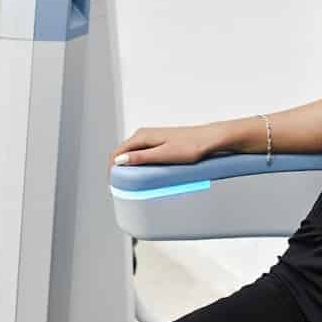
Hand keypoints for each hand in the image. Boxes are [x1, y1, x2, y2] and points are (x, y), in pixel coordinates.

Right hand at [107, 124, 222, 175]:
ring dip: (128, 166)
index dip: (111, 169)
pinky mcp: (160, 142)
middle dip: (118, 169)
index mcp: (142, 136)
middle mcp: (144, 135)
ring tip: (131, 181)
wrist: (209, 139)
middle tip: (120, 186)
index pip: (116, 153)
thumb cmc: (191, 145)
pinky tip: (145, 172)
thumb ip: (141, 158)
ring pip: (132, 153)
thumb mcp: (163, 155)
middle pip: (123, 153)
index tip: (113, 184)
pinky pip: (142, 153)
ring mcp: (152, 138)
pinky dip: (139, 163)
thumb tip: (120, 160)